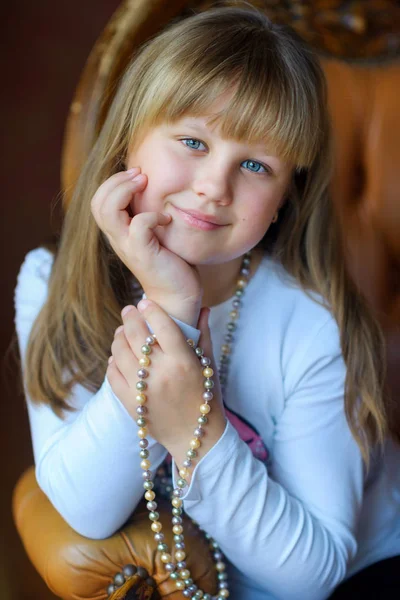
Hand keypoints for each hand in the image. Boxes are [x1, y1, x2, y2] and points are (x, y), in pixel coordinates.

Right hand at [91, 168, 202, 325]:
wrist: (177, 297)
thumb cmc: (170, 263)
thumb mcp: (156, 233)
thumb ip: (148, 214)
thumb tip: (154, 187)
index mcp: (118, 232)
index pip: (98, 201)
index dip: (113, 182)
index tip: (138, 174)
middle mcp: (118, 239)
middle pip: (97, 203)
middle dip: (116, 181)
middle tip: (141, 175)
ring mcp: (128, 247)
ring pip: (108, 212)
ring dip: (125, 191)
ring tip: (146, 186)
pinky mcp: (143, 255)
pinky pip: (139, 226)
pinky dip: (152, 216)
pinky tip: (166, 219)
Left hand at [107, 300, 226, 467]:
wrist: (195, 437)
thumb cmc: (205, 398)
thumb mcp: (208, 366)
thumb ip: (204, 335)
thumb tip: (201, 308)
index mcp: (183, 361)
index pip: (163, 325)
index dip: (151, 309)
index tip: (145, 302)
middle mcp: (162, 373)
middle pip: (137, 335)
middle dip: (130, 318)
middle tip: (129, 310)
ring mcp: (143, 390)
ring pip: (120, 352)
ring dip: (118, 337)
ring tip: (121, 332)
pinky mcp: (130, 404)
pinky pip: (112, 374)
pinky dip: (112, 362)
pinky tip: (117, 356)